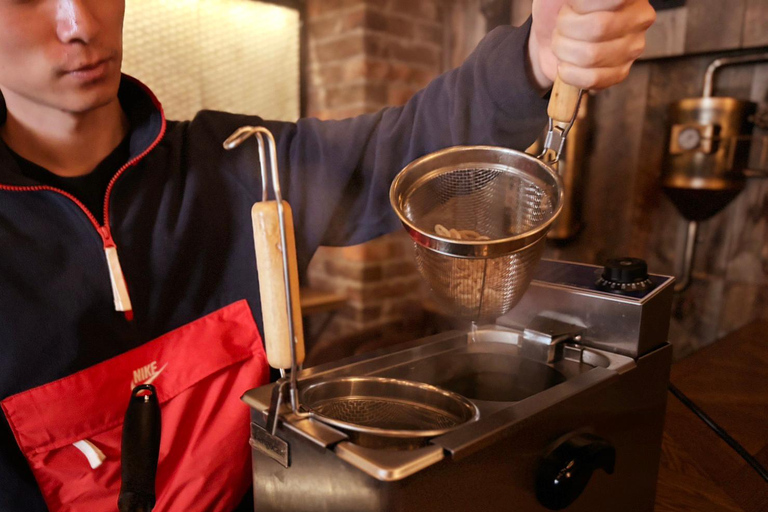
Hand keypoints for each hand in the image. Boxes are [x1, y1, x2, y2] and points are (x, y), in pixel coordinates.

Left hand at [528, 0, 655, 90]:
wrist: (548, 33)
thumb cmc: (557, 7)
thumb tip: (583, 3)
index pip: (615, 0)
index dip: (583, 5)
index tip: (572, 4)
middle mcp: (639, 16)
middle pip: (599, 27)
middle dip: (566, 27)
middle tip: (561, 23)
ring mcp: (633, 47)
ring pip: (592, 56)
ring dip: (564, 50)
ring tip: (563, 41)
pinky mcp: (621, 72)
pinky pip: (592, 79)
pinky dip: (569, 73)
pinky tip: (566, 63)